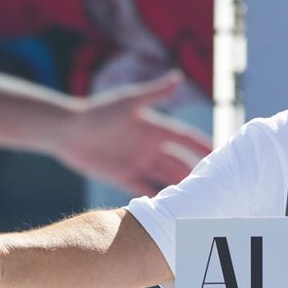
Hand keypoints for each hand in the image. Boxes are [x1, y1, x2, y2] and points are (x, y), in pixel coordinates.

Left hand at [51, 72, 211, 195]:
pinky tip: (171, 210)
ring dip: (180, 188)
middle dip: (196, 173)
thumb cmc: (96, 112)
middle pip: (179, 162)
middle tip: (216, 186)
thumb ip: (155, 93)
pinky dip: (158, 198)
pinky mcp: (122, 176)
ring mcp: (138, 162)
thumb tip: (178, 77)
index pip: (186, 138)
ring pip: (165, 177)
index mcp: (155, 128)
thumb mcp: (128, 102)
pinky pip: (145, 189)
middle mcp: (150, 146)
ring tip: (198, 202)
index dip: (204, 146)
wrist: (64, 130)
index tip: (223, 155)